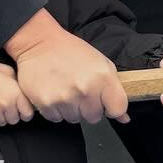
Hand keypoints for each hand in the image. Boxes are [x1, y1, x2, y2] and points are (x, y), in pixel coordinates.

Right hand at [0, 64, 33, 126]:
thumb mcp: (10, 73)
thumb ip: (18, 84)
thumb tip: (25, 92)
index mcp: (17, 94)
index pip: (28, 114)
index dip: (25, 113)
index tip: (22, 111)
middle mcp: (7, 104)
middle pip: (14, 120)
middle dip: (11, 115)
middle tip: (7, 107)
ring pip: (2, 122)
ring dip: (1, 117)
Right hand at [4, 9, 126, 123]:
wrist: (38, 44)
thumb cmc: (71, 52)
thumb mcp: (101, 64)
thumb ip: (115, 91)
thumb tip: (123, 118)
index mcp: (102, 77)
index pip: (117, 109)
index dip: (112, 108)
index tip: (105, 103)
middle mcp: (85, 90)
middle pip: (94, 117)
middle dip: (88, 108)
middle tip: (79, 90)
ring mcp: (65, 98)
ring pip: (74, 119)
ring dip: (71, 109)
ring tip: (65, 89)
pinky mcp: (46, 104)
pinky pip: (56, 118)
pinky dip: (55, 109)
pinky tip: (53, 92)